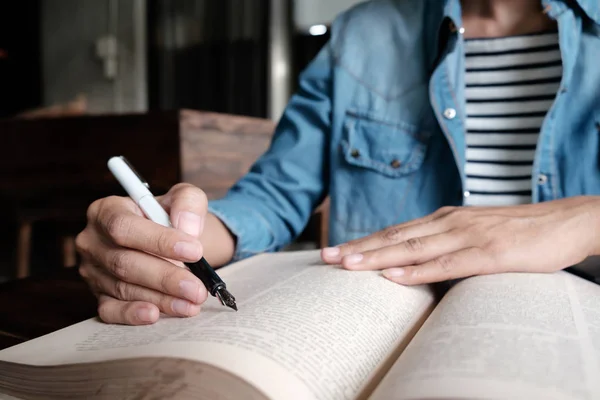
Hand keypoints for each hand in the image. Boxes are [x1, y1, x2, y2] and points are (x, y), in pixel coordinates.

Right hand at [76, 183, 208, 324]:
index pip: (124, 227)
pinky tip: (155, 315)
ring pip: (123, 288)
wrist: (170, 239)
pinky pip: (110, 310)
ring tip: (192, 303)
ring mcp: (93, 270)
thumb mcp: (185, 198)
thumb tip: (188, 228)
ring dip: (160, 299)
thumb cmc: (172, 216)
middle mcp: (93, 241)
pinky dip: (132, 314)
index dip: (159, 241)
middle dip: (165, 278)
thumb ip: (188, 203)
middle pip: (124, 262)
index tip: (194, 251)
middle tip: (196, 288)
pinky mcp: (98, 295)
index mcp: (106, 210)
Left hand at [321, 196, 599, 284]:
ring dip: (379, 257)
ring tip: (349, 265)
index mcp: (445, 219)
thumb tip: (415, 259)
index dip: (365, 241)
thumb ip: (445, 242)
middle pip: (396, 237)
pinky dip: (419, 270)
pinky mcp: (489, 252)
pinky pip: (448, 264)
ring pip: (414, 248)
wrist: (565, 221)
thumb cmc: (517, 230)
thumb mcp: (474, 232)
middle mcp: (450, 223)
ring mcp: (468, 236)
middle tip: (327, 257)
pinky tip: (397, 276)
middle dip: (359, 247)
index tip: (337, 250)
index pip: (396, 232)